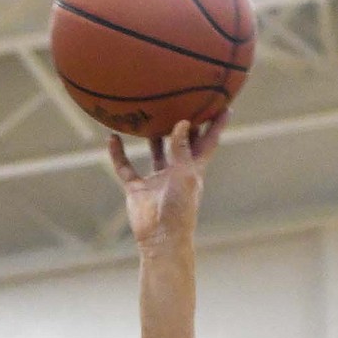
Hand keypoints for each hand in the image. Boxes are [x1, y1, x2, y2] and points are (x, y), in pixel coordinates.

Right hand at [108, 113, 228, 251]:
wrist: (161, 239)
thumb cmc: (180, 210)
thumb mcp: (185, 176)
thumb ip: (182, 150)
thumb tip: (182, 122)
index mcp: (194, 169)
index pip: (208, 142)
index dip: (217, 125)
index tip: (225, 105)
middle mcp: (177, 171)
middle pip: (183, 142)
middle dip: (186, 124)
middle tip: (185, 98)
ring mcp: (157, 179)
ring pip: (155, 151)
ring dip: (153, 135)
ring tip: (149, 112)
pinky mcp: (137, 188)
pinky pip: (125, 167)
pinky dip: (118, 153)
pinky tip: (112, 137)